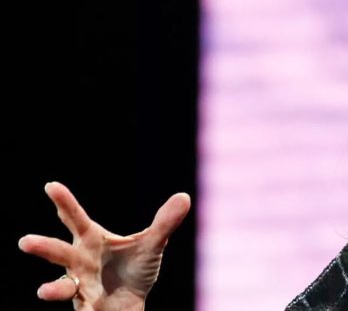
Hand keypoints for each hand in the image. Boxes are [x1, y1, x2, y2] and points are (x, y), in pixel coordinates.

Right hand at [18, 181, 190, 310]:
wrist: (133, 303)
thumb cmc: (134, 269)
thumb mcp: (152, 245)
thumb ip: (164, 223)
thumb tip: (184, 196)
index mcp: (91, 240)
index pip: (75, 219)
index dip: (64, 203)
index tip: (51, 186)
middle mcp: (79, 261)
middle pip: (58, 252)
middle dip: (43, 247)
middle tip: (25, 241)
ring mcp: (79, 285)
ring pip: (61, 286)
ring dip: (52, 289)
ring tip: (44, 292)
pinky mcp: (86, 307)